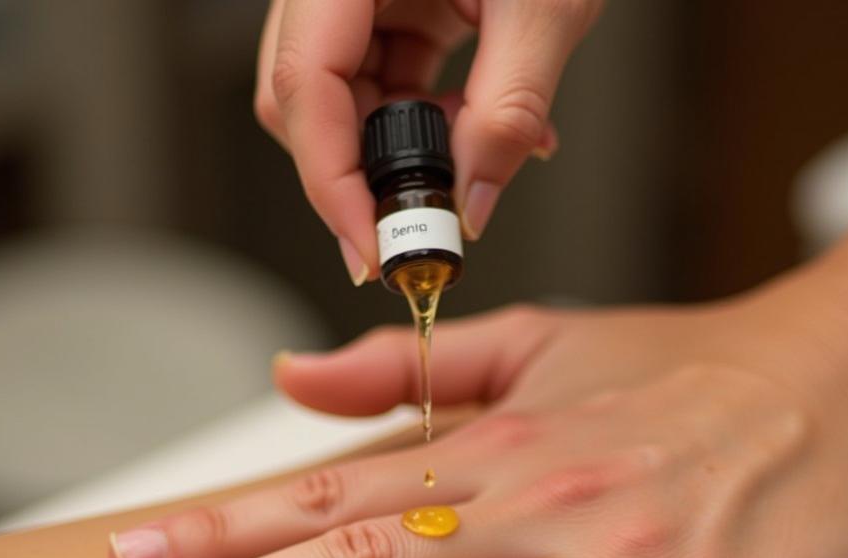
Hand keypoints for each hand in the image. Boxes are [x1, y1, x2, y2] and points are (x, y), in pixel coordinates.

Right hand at [254, 0, 601, 282]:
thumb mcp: (545, 6)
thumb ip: (507, 111)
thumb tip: (472, 205)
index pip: (302, 80)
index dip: (328, 178)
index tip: (369, 244)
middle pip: (304, 99)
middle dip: (359, 175)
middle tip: (417, 226)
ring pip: (342, 102)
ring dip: (401, 155)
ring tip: (469, 160)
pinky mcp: (390, 8)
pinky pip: (383, 86)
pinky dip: (425, 127)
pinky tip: (471, 129)